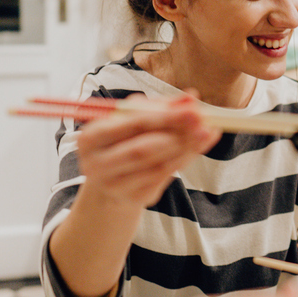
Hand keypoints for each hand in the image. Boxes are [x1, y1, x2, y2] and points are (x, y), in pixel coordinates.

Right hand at [75, 95, 219, 208]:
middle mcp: (97, 164)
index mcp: (91, 138)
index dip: (164, 116)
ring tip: (206, 132)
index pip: (130, 124)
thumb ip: (158, 107)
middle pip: (142, 149)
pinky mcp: (134, 199)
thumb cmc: (121, 142)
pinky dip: (184, 159)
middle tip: (203, 121)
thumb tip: (190, 97)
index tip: (191, 107)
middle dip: (176, 133)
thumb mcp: (131, 120)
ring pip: (157, 165)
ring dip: (185, 147)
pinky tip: (198, 146)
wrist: (108, 183)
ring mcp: (114, 185)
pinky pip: (164, 177)